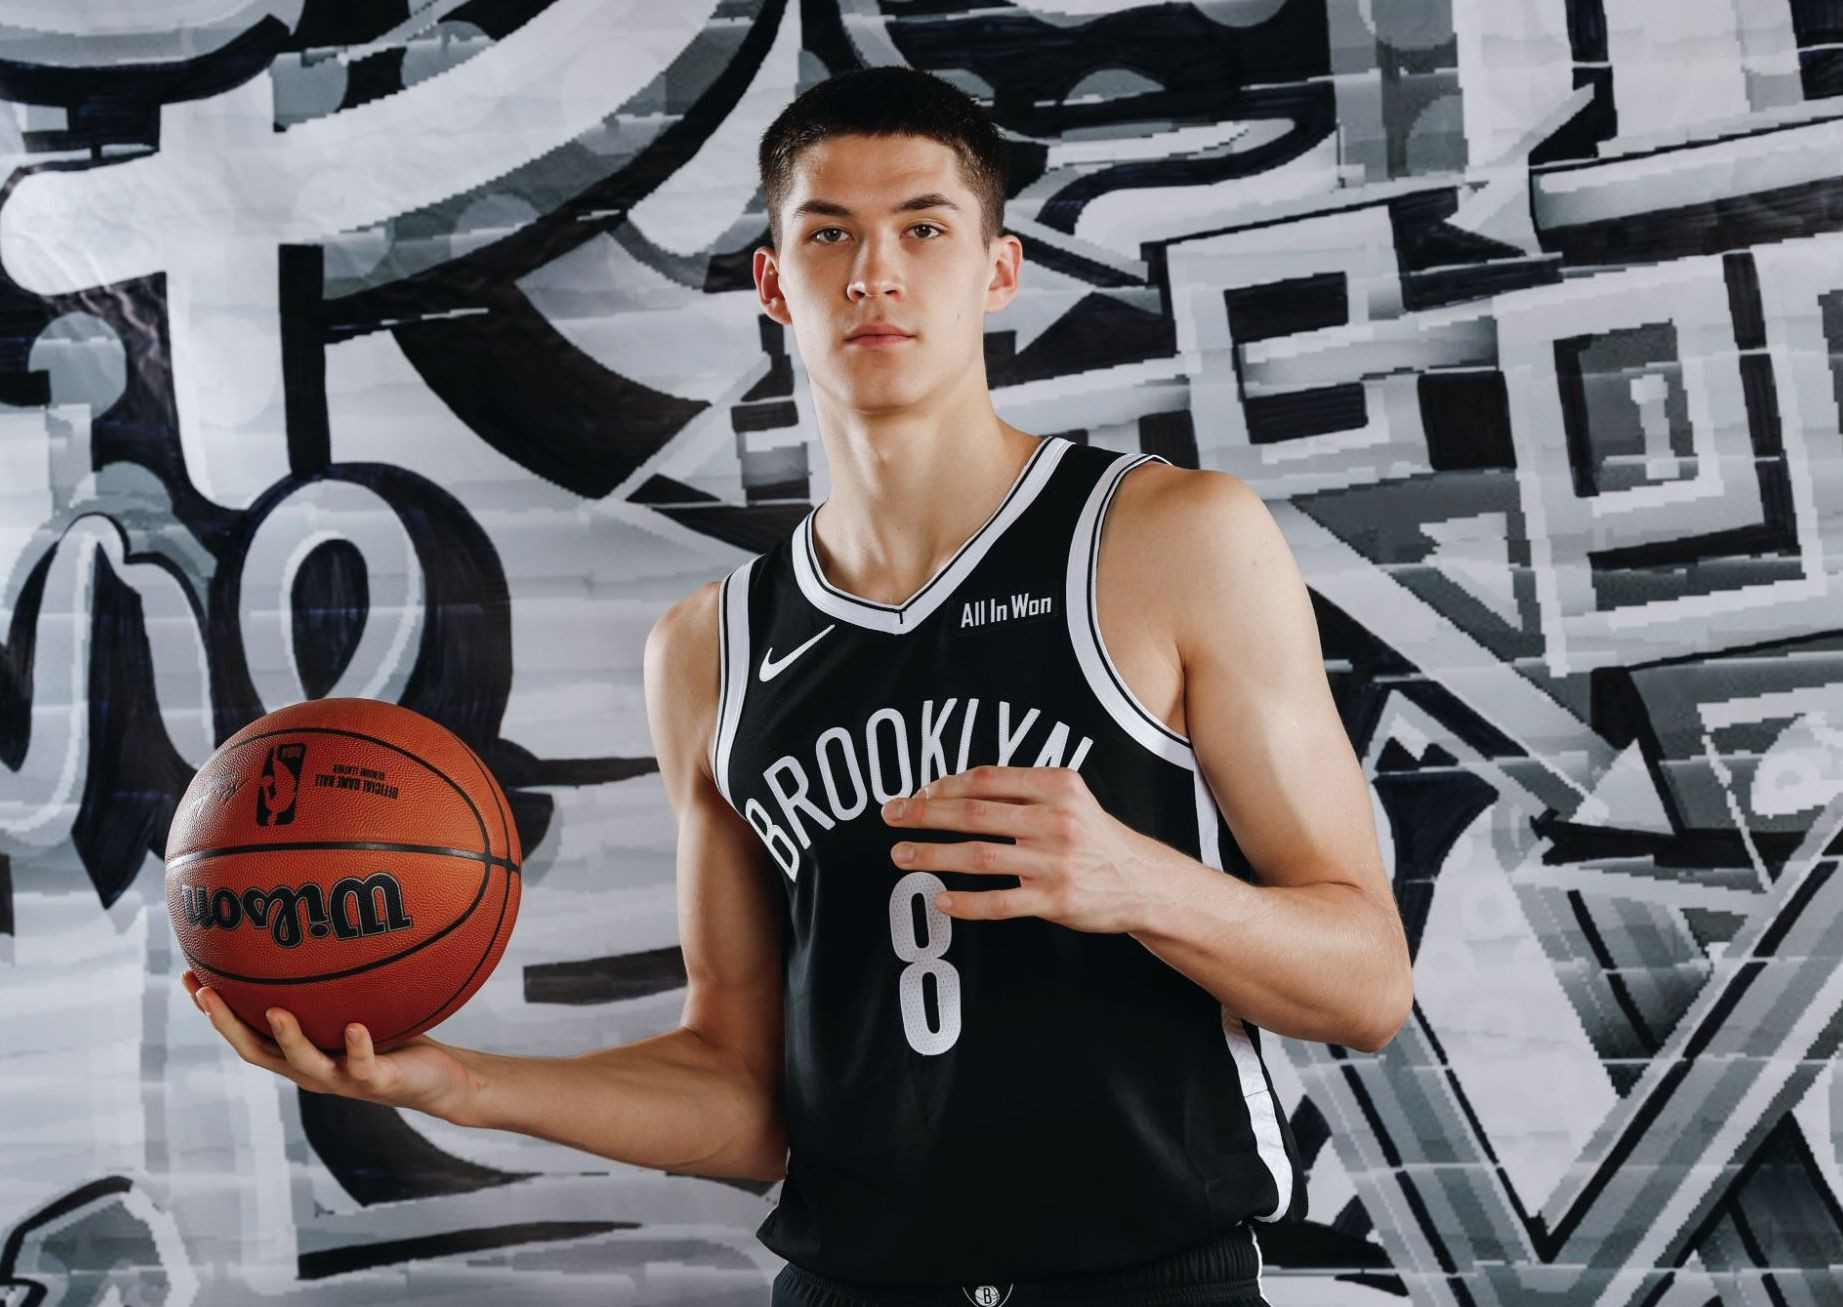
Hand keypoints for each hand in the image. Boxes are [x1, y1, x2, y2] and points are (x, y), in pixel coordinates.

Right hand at [182, 970, 479, 1122]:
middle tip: (206, 992)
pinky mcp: (378, 1081)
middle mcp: (313, 1070)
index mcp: (300, 1052)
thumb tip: (320, 923)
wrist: (440, 1080)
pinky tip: (356, 1027)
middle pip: (257, 1052)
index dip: (214, 1011)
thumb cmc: (395, 1037)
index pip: (246, 1033)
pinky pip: (364, 1064)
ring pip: (305, 1063)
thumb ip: (334, 981)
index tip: (189, 977)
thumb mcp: (357, 1004)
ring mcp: (343, 1078)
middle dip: (229, 1024)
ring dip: (289, 1038)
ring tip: (276, 1011)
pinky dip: (358, 1046)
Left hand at [880, 764, 1168, 933]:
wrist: (1142, 881)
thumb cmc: (1095, 837)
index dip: (944, 785)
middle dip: (925, 814)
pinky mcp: (1056, 900)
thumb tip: (951, 789)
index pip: (987, 779)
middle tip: (892, 816)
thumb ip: (1021, 791)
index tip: (917, 793)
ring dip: (933, 855)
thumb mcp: (1069, 798)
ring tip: (901, 854)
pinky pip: (1000, 902)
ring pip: (979, 857)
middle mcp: (1056, 820)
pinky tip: (941, 899)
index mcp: (1057, 786)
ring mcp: (1055, 863)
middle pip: (975, 814)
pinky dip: (967, 902)